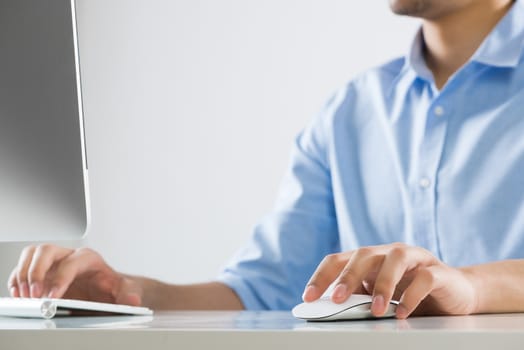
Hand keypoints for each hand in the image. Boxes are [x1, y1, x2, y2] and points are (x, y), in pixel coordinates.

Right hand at [7, 245, 141, 305]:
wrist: (107, 288)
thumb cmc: (112, 287)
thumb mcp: (124, 290)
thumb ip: (129, 294)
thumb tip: (132, 301)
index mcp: (89, 258)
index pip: (70, 262)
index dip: (60, 279)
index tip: (52, 298)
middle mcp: (69, 256)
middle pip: (46, 250)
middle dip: (37, 271)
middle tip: (34, 295)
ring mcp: (54, 262)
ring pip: (32, 254)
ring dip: (24, 273)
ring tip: (24, 295)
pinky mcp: (43, 271)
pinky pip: (24, 267)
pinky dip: (17, 279)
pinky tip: (19, 293)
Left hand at [302, 243, 477, 318]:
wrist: (455, 292)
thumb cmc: (410, 293)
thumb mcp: (379, 296)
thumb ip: (358, 297)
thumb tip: (330, 309)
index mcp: (370, 258)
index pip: (339, 260)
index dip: (321, 277)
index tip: (308, 297)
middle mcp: (389, 253)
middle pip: (363, 255)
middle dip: (348, 276)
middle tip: (338, 299)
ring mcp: (415, 259)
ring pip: (395, 259)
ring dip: (383, 285)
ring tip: (376, 310)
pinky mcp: (438, 271)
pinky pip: (424, 278)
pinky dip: (411, 295)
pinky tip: (402, 313)